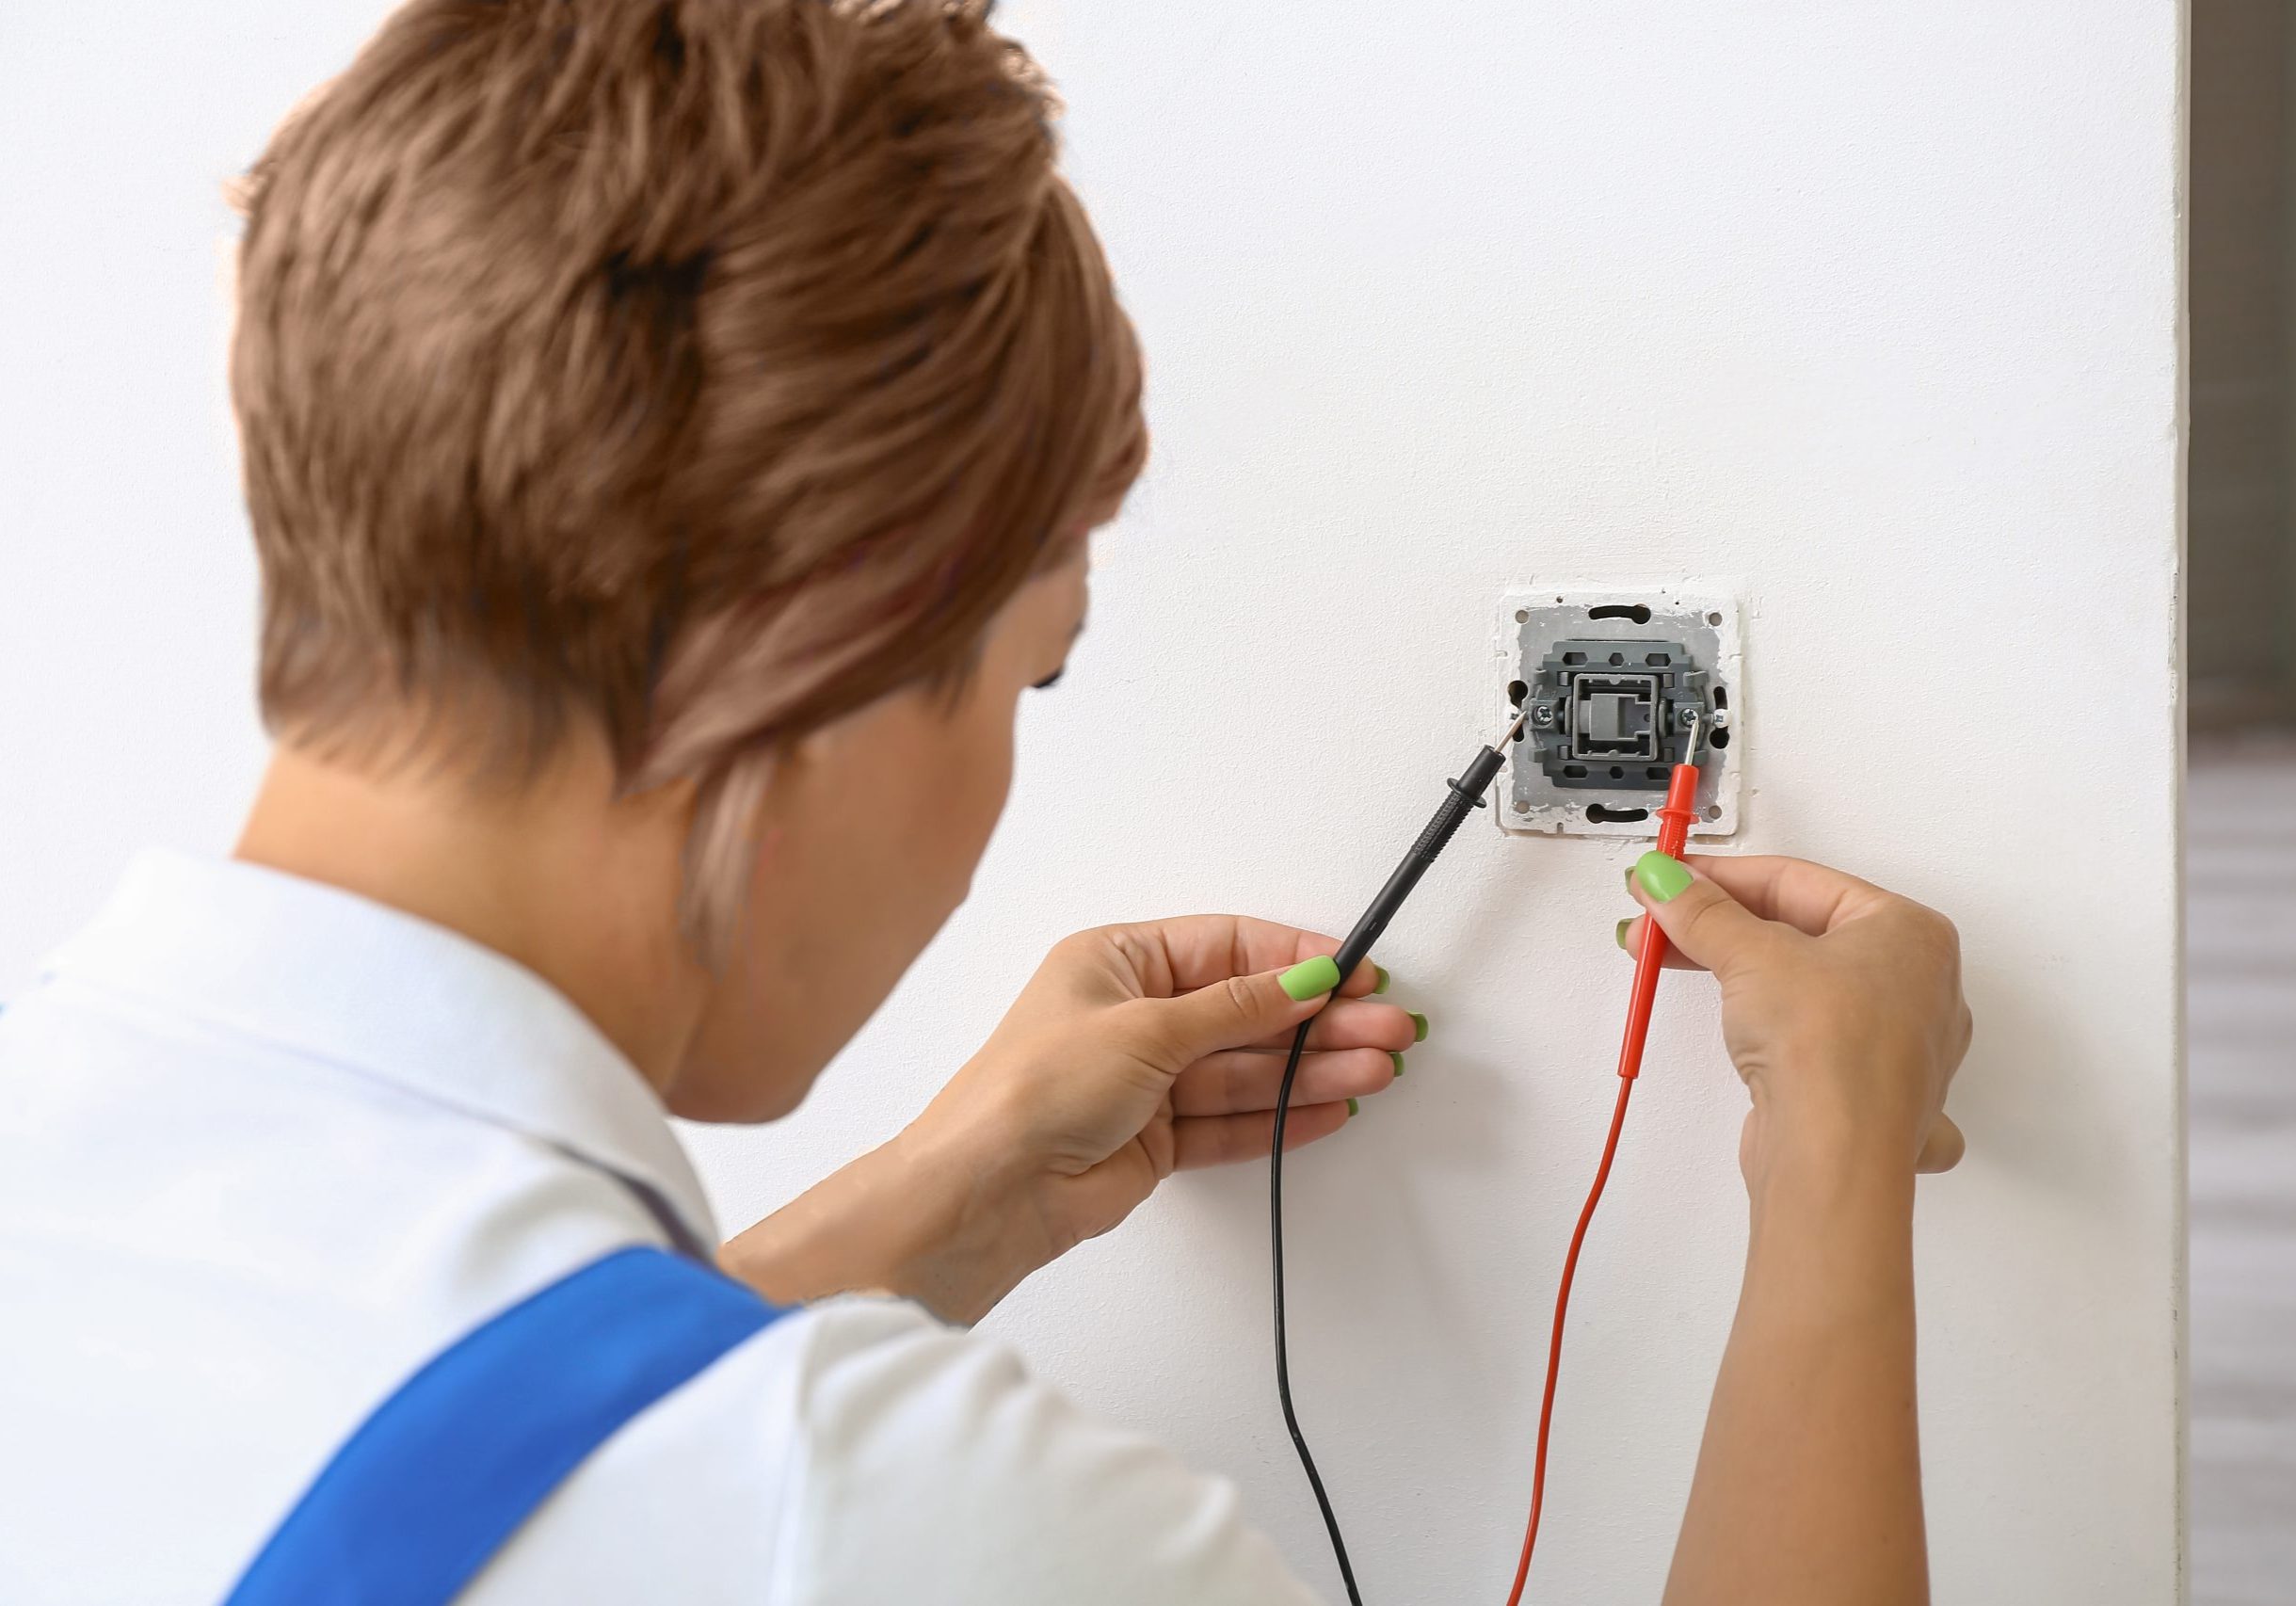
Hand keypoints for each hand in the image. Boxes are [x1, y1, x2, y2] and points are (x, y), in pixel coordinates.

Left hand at [722, 916, 1417, 1322]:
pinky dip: (1282, 1116)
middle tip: (1386, 1027)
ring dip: (1312, 1069)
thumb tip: (1304, 979)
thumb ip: (1236, 1008)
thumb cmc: (1035, 1088)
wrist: (989, 1190)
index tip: (1355, 971)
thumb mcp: (1145, 1027)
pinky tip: (1332, 1107)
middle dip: (1320, 1020)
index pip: (1227, 947)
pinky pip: (1233, 1120)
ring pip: (1247, 1069)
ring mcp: (1146, 1080)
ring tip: (1377, 1069)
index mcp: (1115, 962)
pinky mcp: (1156, 1139)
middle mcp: (1133, 1016)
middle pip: (1247, 1011)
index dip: (1294, 958)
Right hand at [1619, 853, 1970, 1189]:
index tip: (1674, 879)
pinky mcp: (1864, 1090)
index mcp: (1911, 933)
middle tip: (1662, 924)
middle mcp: (1917, 986)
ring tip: (1678, 966)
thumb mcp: (1750, 956)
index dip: (1722, 878)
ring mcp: (1896, 1043)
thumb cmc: (1833, 1058)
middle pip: (1798, 933)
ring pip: (1804, 987)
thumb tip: (1669, 882)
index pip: (1798, 882)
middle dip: (1718, 928)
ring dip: (1735, 975)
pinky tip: (1748, 1028)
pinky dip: (1776, 1033)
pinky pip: (1814, 1042)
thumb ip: (1701, 912)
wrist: (1836, 1160)